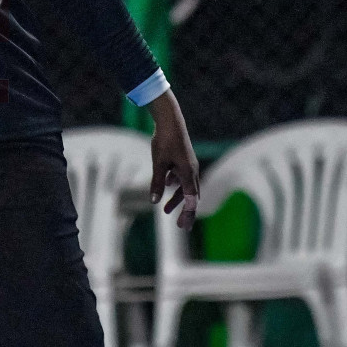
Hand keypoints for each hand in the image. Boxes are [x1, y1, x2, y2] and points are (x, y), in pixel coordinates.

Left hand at [146, 88, 198, 231]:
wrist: (170, 120)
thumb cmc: (165, 141)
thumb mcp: (158, 163)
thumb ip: (157, 182)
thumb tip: (154, 201)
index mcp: (188, 173)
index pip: (190, 199)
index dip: (187, 214)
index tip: (183, 226)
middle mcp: (192, 171)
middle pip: (191, 196)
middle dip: (185, 211)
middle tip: (181, 227)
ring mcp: (189, 165)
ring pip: (186, 187)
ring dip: (178, 199)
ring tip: (166, 210)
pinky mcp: (184, 160)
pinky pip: (183, 178)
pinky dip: (176, 186)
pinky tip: (167, 187)